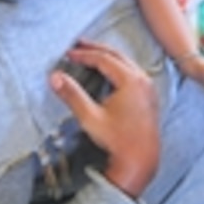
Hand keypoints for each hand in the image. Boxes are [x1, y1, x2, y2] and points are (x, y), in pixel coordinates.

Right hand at [50, 39, 158, 197]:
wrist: (141, 158)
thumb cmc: (117, 140)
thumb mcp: (90, 117)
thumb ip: (72, 95)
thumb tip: (54, 77)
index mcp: (131, 81)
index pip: (104, 59)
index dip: (84, 55)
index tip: (67, 54)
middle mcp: (143, 79)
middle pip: (117, 55)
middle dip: (96, 48)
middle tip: (77, 44)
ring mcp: (148, 87)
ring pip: (126, 62)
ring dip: (107, 56)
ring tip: (89, 54)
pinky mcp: (149, 95)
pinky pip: (132, 72)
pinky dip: (117, 67)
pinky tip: (107, 71)